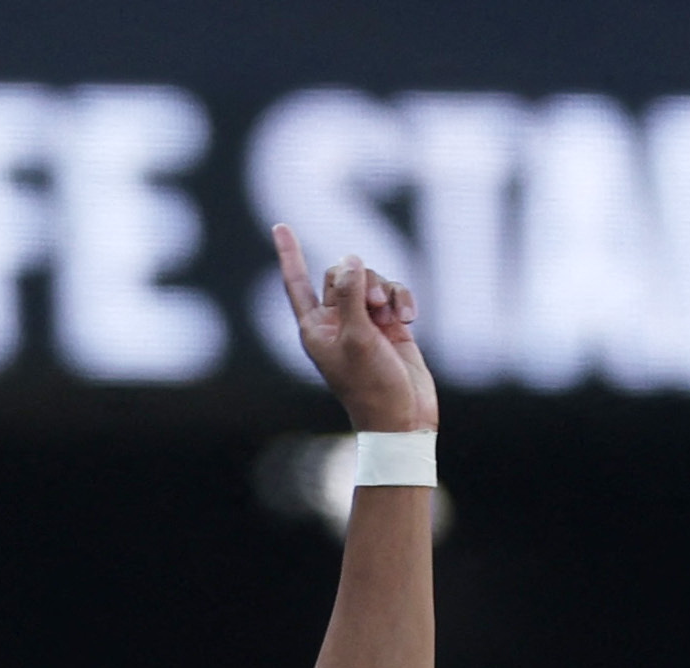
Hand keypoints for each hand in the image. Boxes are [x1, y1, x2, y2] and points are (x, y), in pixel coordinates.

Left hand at [272, 223, 438, 433]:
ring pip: (371, 281)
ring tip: (392, 316)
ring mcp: (364, 323)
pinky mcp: (391, 326)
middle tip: (373, 305)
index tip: (279, 226)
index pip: (297, 284)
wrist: (402, 419)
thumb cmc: (370, 387)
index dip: (290, 255)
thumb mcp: (357, 337)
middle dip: (361, 280)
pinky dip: (402, 299)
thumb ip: (351, 294)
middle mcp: (336, 322)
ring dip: (385, 290)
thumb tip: (351, 259)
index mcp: (315, 328)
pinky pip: (394, 293)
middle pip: (342, 274)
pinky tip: (410, 318)